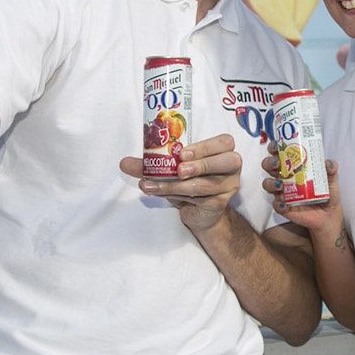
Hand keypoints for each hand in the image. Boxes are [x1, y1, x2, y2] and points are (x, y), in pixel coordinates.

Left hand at [119, 133, 241, 233]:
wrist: (198, 212)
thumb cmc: (188, 182)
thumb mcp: (171, 168)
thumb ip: (150, 163)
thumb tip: (123, 162)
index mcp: (223, 150)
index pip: (224, 142)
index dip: (205, 147)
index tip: (183, 152)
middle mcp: (231, 167)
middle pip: (227, 161)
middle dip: (201, 164)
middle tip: (179, 169)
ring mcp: (228, 186)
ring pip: (205, 184)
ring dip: (176, 185)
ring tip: (152, 186)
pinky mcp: (220, 204)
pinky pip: (200, 199)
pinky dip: (176, 196)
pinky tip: (160, 193)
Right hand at [262, 145, 341, 232]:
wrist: (329, 214)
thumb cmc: (327, 192)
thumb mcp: (331, 180)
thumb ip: (331, 171)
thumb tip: (329, 163)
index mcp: (293, 167)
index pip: (279, 154)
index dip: (273, 148)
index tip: (275, 146)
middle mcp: (284, 178)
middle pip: (269, 167)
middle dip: (269, 163)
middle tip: (277, 163)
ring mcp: (282, 193)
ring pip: (268, 185)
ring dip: (271, 183)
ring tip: (280, 185)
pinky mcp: (284, 207)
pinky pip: (276, 205)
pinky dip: (278, 204)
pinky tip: (285, 204)